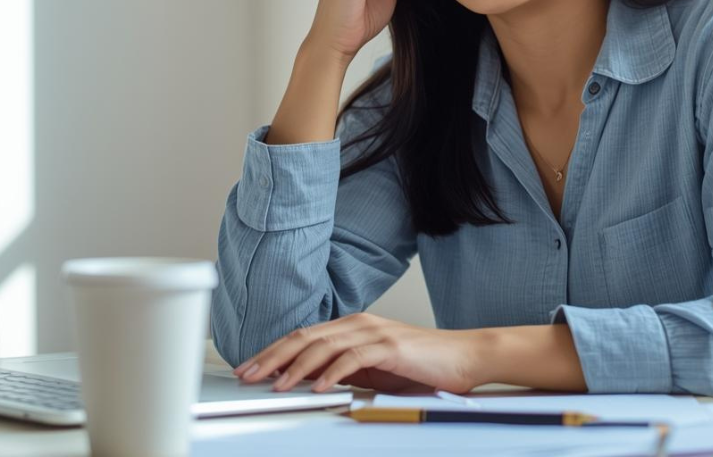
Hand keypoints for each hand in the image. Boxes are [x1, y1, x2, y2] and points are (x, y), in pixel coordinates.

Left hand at [230, 312, 485, 393]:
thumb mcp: (374, 370)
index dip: (273, 352)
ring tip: (277, 385)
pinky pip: (354, 358)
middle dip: (272, 357)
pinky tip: (318, 388)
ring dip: (296, 367)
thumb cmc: (421, 365)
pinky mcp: (390, 346)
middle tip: (248, 374)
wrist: (463, 356)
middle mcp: (358, 324)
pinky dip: (333, 373)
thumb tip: (310, 382)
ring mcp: (374, 333)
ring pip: (324, 346)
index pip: (303, 336)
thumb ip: (344, 371)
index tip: (250, 367)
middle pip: (305, 337)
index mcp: (352, 327)